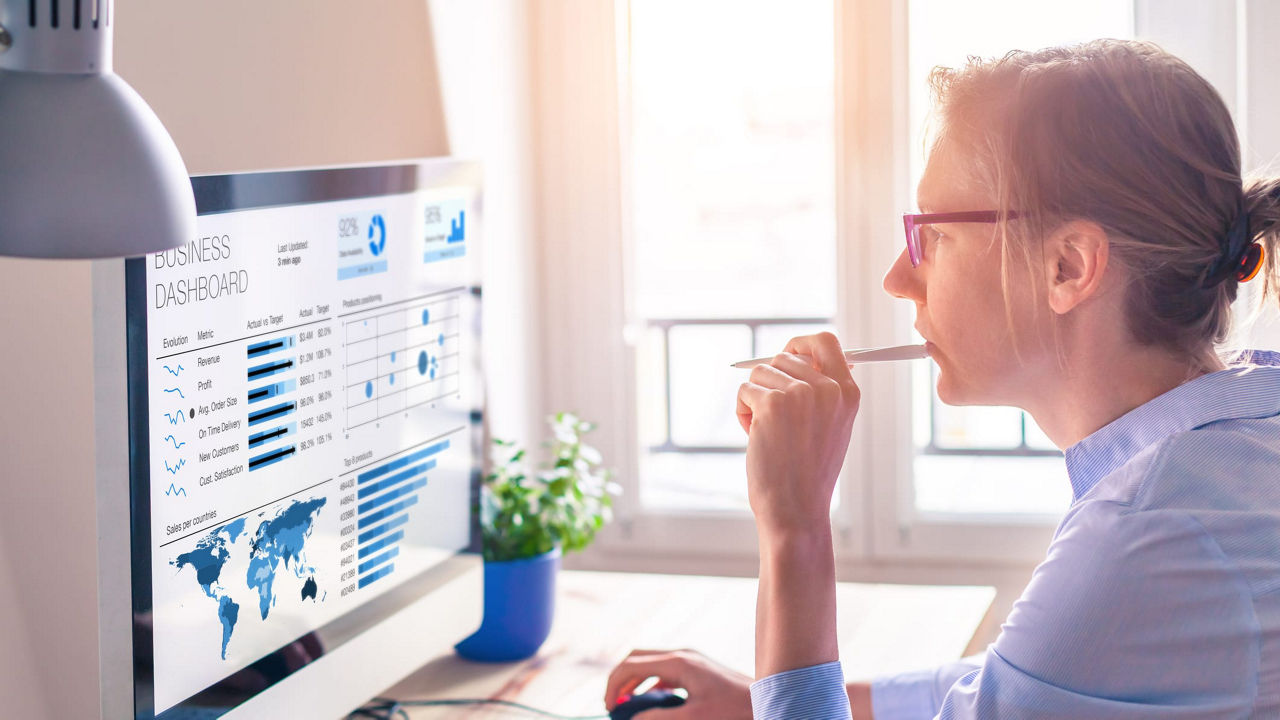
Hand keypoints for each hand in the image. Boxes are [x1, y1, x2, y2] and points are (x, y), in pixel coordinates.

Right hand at [604, 649, 752, 718]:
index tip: (609, 708)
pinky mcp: (698, 669)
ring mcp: (691, 660)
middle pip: (638, 658)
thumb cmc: (733, 710)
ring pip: (651, 664)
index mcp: (678, 662)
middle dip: (621, 680)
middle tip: (613, 705)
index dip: (614, 685)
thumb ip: (658, 719)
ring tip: (628, 706)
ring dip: (636, 683)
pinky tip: (653, 704)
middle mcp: (682, 655)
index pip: (631, 664)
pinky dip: (651, 685)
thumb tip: (633, 719)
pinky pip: (665, 671)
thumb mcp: (693, 718)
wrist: (767, 701)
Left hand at [736, 332, 859, 535]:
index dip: (800, 344)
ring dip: (755, 400)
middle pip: (783, 357)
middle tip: (774, 418)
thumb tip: (799, 355)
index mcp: (848, 392)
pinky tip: (755, 438)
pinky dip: (743, 413)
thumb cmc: (808, 472)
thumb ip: (822, 390)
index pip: (825, 342)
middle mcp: (828, 388)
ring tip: (768, 432)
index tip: (787, 354)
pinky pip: (744, 391)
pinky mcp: (772, 403)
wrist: (796, 508)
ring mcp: (800, 394)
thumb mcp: (831, 426)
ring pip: (760, 373)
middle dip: (770, 383)